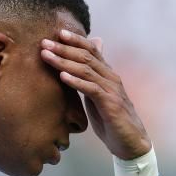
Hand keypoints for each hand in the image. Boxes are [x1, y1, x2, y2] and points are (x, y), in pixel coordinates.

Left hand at [40, 30, 151, 159]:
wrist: (130, 142)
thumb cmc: (111, 119)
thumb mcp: (99, 95)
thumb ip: (91, 78)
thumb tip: (82, 66)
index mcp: (107, 74)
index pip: (91, 50)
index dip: (75, 40)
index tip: (57, 33)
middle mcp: (111, 77)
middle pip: (86, 56)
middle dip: (64, 48)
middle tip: (45, 42)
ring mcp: (112, 90)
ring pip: (86, 69)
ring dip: (64, 61)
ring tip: (47, 56)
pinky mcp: (111, 104)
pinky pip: (91, 89)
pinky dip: (76, 81)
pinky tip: (62, 76)